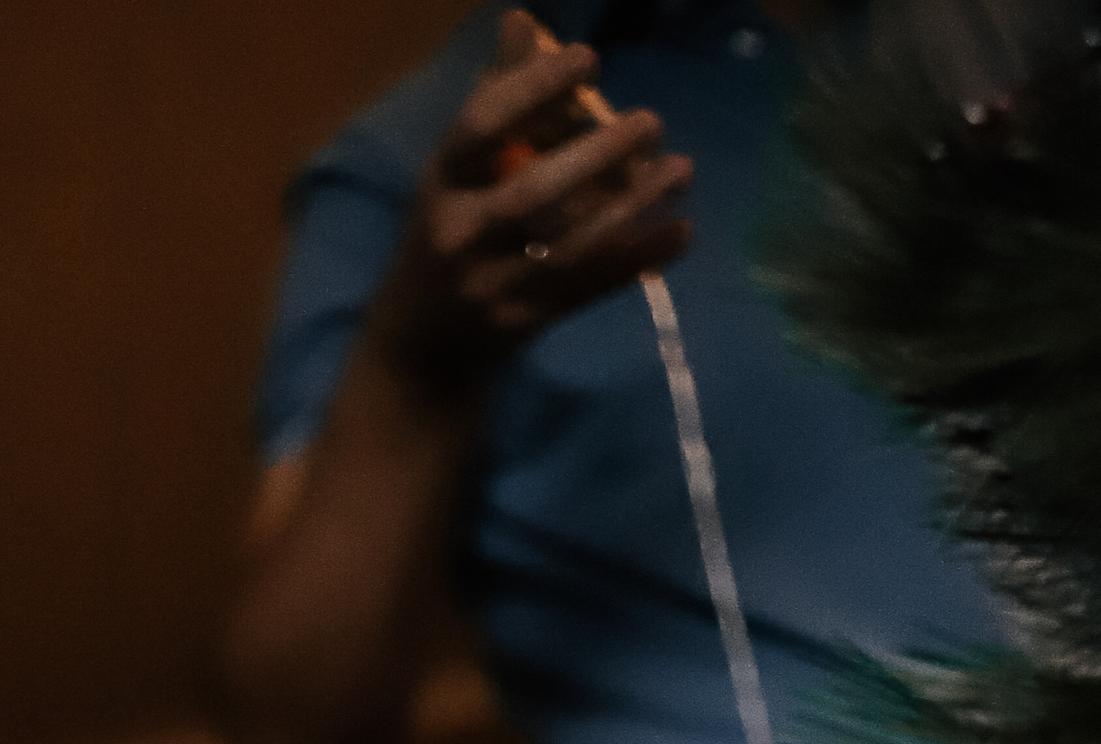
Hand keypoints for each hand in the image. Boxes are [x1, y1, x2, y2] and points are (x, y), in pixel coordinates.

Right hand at [368, 7, 693, 401]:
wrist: (419, 354)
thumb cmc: (444, 240)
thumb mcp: (454, 173)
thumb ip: (495, 100)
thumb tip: (523, 21)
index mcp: (440, 183)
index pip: (482, 127)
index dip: (533, 88)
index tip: (588, 59)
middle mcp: (459, 235)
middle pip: (531, 193)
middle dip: (595, 155)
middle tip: (651, 120)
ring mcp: (490, 287)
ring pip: (569, 247)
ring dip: (630, 208)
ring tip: (681, 170)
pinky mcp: (522, 325)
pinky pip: (589, 289)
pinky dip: (638, 260)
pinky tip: (681, 231)